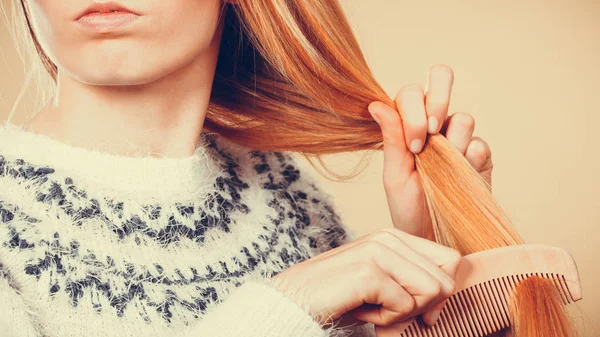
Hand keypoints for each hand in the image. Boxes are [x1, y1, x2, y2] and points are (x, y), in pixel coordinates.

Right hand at [266, 228, 461, 327]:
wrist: (294, 303)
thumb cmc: (337, 296)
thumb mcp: (381, 282)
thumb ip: (411, 276)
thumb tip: (447, 290)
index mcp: (394, 236)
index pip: (450, 260)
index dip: (441, 292)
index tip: (416, 309)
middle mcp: (388, 238)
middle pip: (445, 280)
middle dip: (422, 306)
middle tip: (386, 308)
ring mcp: (378, 252)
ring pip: (431, 292)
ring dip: (402, 313)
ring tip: (371, 307)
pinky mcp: (368, 272)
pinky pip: (404, 307)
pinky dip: (384, 320)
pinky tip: (359, 310)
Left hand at [367, 64, 493, 237]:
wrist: (432, 237)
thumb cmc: (407, 207)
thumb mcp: (394, 174)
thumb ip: (391, 137)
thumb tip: (375, 104)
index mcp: (408, 124)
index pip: (411, 92)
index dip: (415, 111)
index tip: (414, 146)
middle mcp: (435, 124)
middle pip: (441, 78)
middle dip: (438, 100)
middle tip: (433, 131)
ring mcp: (459, 138)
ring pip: (464, 118)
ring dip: (453, 146)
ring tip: (444, 171)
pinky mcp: (481, 156)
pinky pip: (480, 145)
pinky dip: (470, 163)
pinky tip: (461, 179)